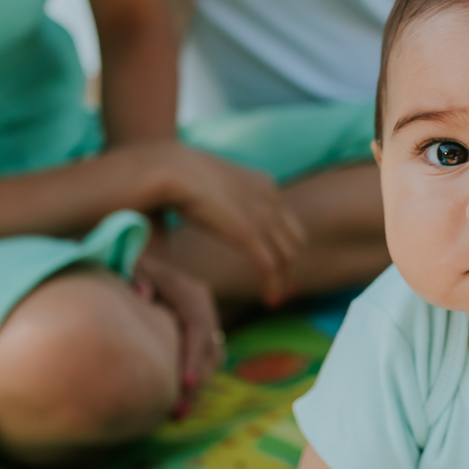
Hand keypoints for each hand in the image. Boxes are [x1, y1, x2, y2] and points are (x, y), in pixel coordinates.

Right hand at [125, 141, 306, 307]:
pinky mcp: (248, 234)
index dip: (286, 245)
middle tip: (284, 287)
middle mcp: (271, 200)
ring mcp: (262, 217)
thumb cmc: (180, 174)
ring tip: (275, 298)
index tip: (281, 265)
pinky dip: (273, 286)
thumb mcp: (215, 184)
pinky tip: (269, 299)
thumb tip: (213, 208)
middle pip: (295, 241)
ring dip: (283, 281)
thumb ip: (224, 197)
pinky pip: (270, 267)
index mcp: (265, 185)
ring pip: (287, 257)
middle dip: (291, 266)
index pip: (288, 221)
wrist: (174, 169)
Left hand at [131, 250, 223, 413]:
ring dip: (196, 388)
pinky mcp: (196, 338)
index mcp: (192, 292)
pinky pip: (202, 364)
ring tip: (177, 415)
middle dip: (197, 382)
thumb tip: (143, 295)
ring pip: (211, 361)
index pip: (200, 327)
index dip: (195, 357)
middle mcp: (203, 309)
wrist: (136, 266)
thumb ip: (138, 276)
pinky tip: (175, 406)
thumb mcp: (132, 265)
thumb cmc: (130, 268)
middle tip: (179, 410)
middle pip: (210, 350)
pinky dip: (191, 384)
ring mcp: (203, 324)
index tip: (184, 384)